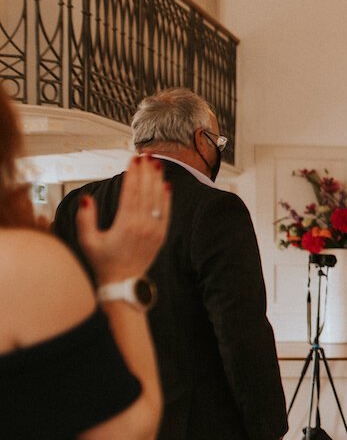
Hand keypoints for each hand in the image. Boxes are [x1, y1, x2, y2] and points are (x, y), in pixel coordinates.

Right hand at [78, 155, 169, 282]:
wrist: (124, 284)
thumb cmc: (103, 262)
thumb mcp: (88, 241)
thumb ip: (85, 219)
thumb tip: (87, 198)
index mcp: (125, 225)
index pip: (131, 193)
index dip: (133, 175)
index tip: (134, 160)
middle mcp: (143, 226)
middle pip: (146, 192)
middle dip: (146, 172)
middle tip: (146, 155)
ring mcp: (155, 231)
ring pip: (158, 200)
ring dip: (157, 180)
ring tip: (156, 164)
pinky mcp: (161, 236)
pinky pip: (167, 212)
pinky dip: (167, 198)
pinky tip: (166, 184)